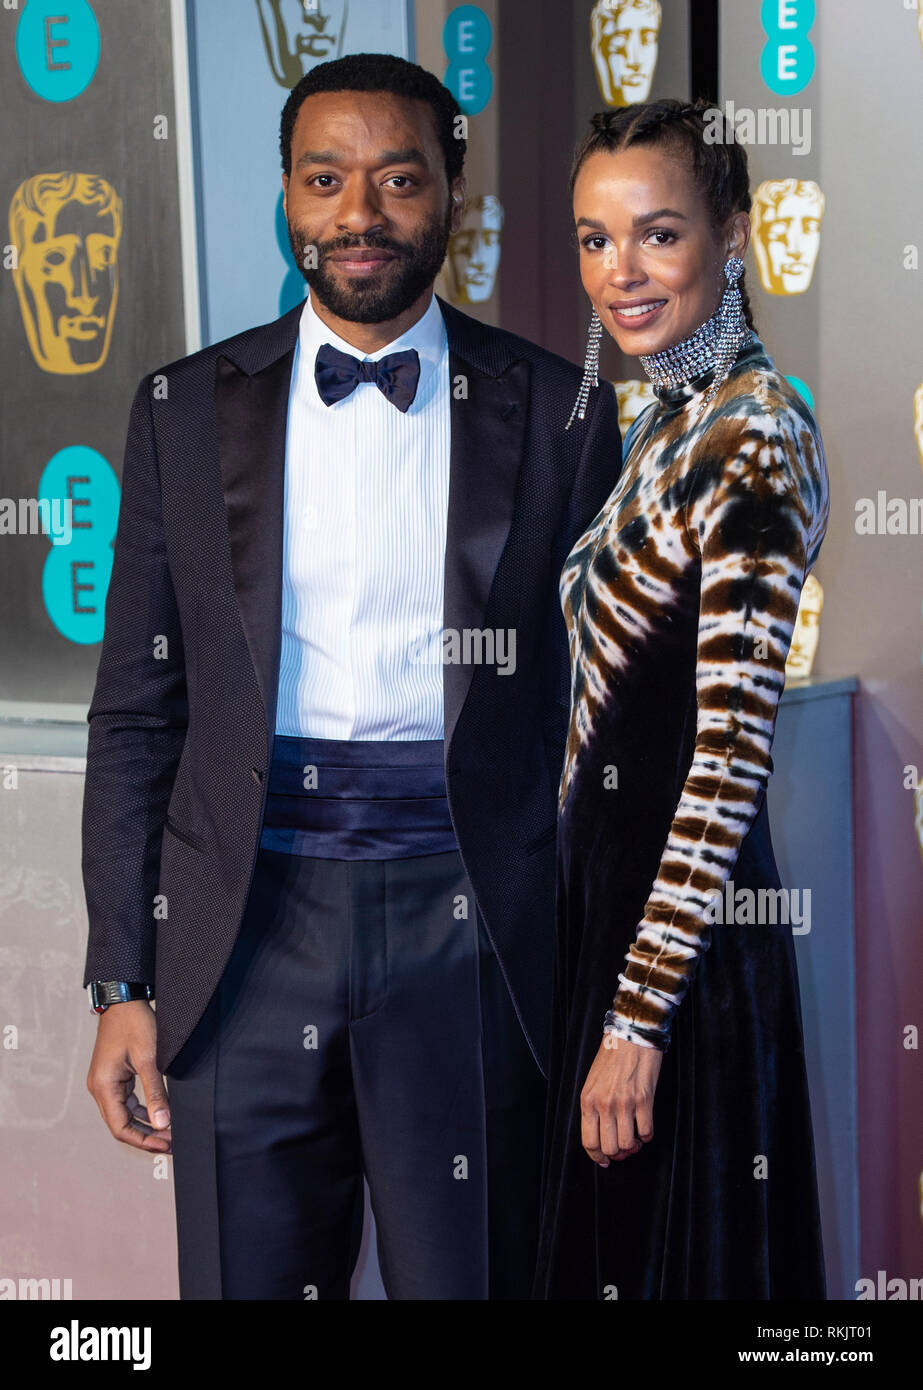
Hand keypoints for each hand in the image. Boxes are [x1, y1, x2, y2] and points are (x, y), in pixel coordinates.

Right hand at [86, 1000, 171, 1153]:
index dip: (143, 1141)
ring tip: (169, 1133)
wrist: (124, 1000)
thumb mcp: (149, 1059)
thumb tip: (163, 1123)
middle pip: (121, 1125)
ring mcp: (105, 1082)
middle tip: (172, 1143)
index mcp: (104, 1086)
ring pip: (124, 1115)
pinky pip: (126, 1102)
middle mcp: (100, 1088)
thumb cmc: (134, 1024)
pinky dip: (141, 1111)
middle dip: (146, 1136)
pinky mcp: (113, 1077)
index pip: (120, 1128)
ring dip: (145, 1125)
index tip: (166, 1146)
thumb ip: (155, 1092)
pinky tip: (160, 1115)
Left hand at [580, 1033, 662, 1166]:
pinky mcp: (644, 1100)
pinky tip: (645, 1127)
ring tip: (635, 1138)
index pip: (589, 1141)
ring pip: (628, 1144)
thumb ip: (593, 1108)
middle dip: (617, 1154)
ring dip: (633, 1146)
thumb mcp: (592, 1082)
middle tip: (623, 1148)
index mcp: (588, 1100)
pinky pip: (647, 1132)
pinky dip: (647, 1135)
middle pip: (609, 1148)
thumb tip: (601, 1135)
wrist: (631, 1035)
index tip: (604, 1161)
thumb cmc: (611, 1057)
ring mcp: (625, 1103)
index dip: (597, 1157)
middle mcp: (604, 1104)